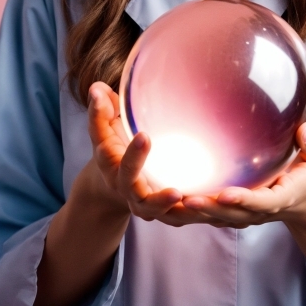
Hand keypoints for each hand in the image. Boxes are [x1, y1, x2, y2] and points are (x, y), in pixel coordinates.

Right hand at [88, 82, 183, 220]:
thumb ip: (103, 110)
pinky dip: (189, 215)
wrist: (116, 189)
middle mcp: (124, 185)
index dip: (111, 132)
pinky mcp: (164, 214)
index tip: (137, 130)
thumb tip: (97, 88)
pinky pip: (176, 218)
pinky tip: (208, 208)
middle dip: (133, 161)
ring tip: (176, 193)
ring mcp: (143, 203)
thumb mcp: (108, 129)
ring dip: (162, 201)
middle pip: (126, 176)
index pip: (106, 146)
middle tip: (144, 138)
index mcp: (110, 162)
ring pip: (150, 207)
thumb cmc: (117, 149)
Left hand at [172, 123, 305, 228]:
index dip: (244, 201)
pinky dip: (191, 211)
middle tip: (187, 200)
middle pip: (232, 215)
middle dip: (210, 209)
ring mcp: (245, 215)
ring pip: (216, 217)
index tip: (226, 194)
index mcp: (281, 198)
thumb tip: (304, 129)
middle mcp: (259, 211)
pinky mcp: (233, 213)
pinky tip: (168, 198)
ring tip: (170, 201)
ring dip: (194, 213)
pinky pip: (211, 214)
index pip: (261, 202)